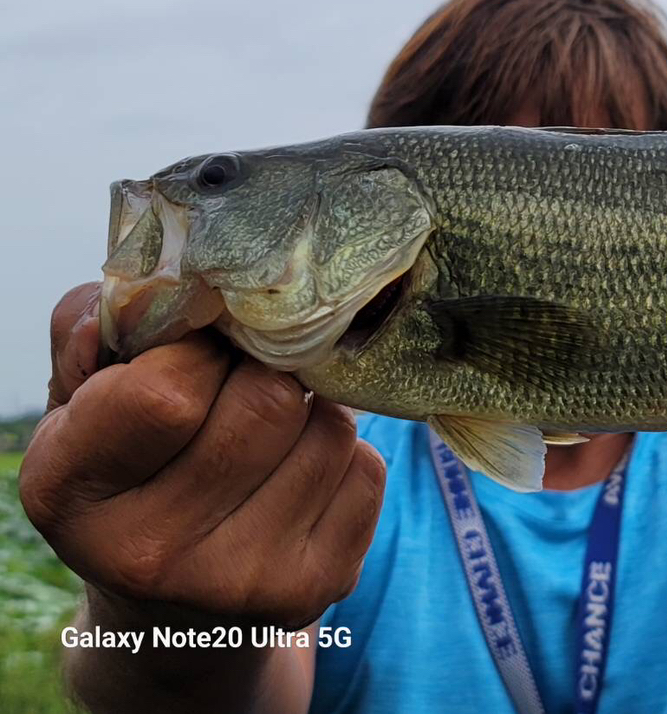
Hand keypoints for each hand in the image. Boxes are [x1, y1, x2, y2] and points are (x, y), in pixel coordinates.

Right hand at [20, 283, 385, 631]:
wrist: (172, 604)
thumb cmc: (130, 468)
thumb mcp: (83, 399)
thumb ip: (94, 329)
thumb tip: (158, 288)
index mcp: (71, 492)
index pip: (167, 392)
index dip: (200, 352)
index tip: (200, 356)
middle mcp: (150, 553)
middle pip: (267, 403)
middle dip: (267, 372)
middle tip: (248, 380)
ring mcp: (240, 581)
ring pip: (328, 430)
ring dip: (312, 410)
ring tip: (273, 429)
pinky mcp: (317, 588)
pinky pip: (367, 470)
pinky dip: (347, 454)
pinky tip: (301, 472)